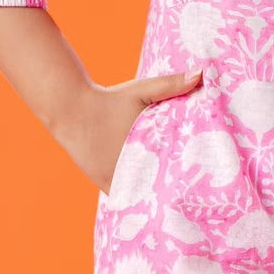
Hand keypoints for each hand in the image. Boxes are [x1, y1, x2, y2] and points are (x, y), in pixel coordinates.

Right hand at [53, 66, 203, 192]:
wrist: (72, 110)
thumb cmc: (111, 100)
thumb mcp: (142, 91)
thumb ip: (172, 85)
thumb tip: (201, 74)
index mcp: (142, 154)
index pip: (169, 178)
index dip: (185, 181)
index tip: (199, 183)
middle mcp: (127, 173)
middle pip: (156, 190)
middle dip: (172, 190)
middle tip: (193, 193)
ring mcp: (113, 181)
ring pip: (140, 196)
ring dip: (153, 194)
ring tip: (176, 199)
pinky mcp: (103, 183)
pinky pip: (125, 194)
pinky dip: (136, 193)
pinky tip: (149, 194)